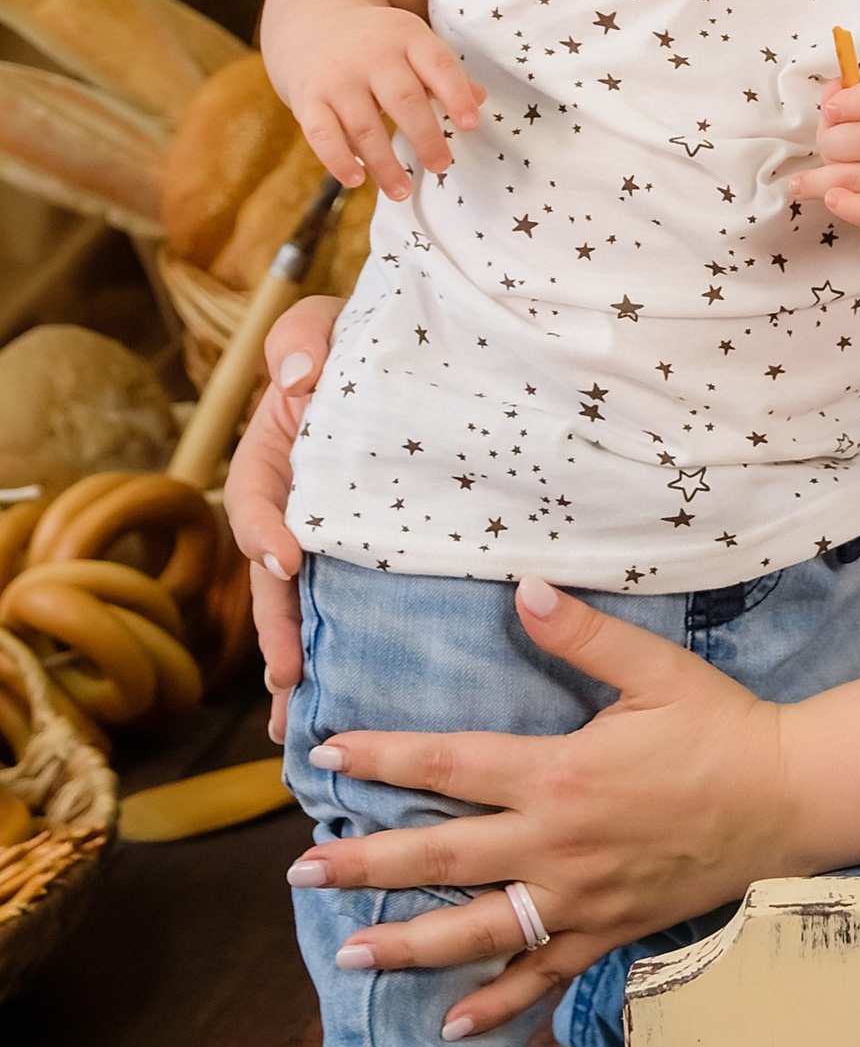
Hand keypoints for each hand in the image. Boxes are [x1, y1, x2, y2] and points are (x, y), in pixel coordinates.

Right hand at [226, 297, 342, 737]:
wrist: (417, 351)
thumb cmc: (359, 335)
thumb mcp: (327, 322)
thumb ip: (304, 338)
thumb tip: (299, 375)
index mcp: (273, 457)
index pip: (254, 498)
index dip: (263, 530)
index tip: (286, 559)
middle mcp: (296, 508)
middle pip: (275, 579)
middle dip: (277, 632)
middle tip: (286, 680)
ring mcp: (334, 539)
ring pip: (311, 608)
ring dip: (305, 663)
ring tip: (304, 724)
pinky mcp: (377, 557)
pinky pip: (360, 608)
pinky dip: (355, 654)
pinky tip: (369, 702)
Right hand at [280, 1, 483, 202]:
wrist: (312, 24)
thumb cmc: (378, 43)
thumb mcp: (413, 43)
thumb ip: (445, 73)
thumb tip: (481, 99)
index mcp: (406, 36)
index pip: (437, 65)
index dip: (456, 95)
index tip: (471, 125)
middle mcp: (371, 53)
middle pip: (404, 99)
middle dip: (425, 137)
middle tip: (442, 166)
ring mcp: (337, 76)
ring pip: (364, 125)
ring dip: (384, 163)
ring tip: (402, 192)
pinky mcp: (308, 98)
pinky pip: (322, 134)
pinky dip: (338, 159)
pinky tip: (357, 180)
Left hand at [280, 581, 798, 1033]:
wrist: (790, 802)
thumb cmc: (722, 728)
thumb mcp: (657, 670)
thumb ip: (583, 636)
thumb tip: (523, 589)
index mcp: (560, 773)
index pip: (450, 763)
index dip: (384, 756)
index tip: (327, 754)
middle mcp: (556, 844)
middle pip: (442, 855)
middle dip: (365, 864)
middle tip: (300, 873)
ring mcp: (579, 897)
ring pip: (478, 929)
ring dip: (408, 943)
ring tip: (349, 954)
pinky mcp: (607, 931)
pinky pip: (542, 975)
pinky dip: (497, 1004)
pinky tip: (451, 1026)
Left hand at [792, 71, 859, 237]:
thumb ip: (845, 96)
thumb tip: (831, 95)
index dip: (852, 101)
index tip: (831, 109)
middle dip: (830, 144)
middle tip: (827, 146)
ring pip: (855, 177)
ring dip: (823, 178)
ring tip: (809, 180)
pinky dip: (846, 206)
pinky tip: (830, 198)